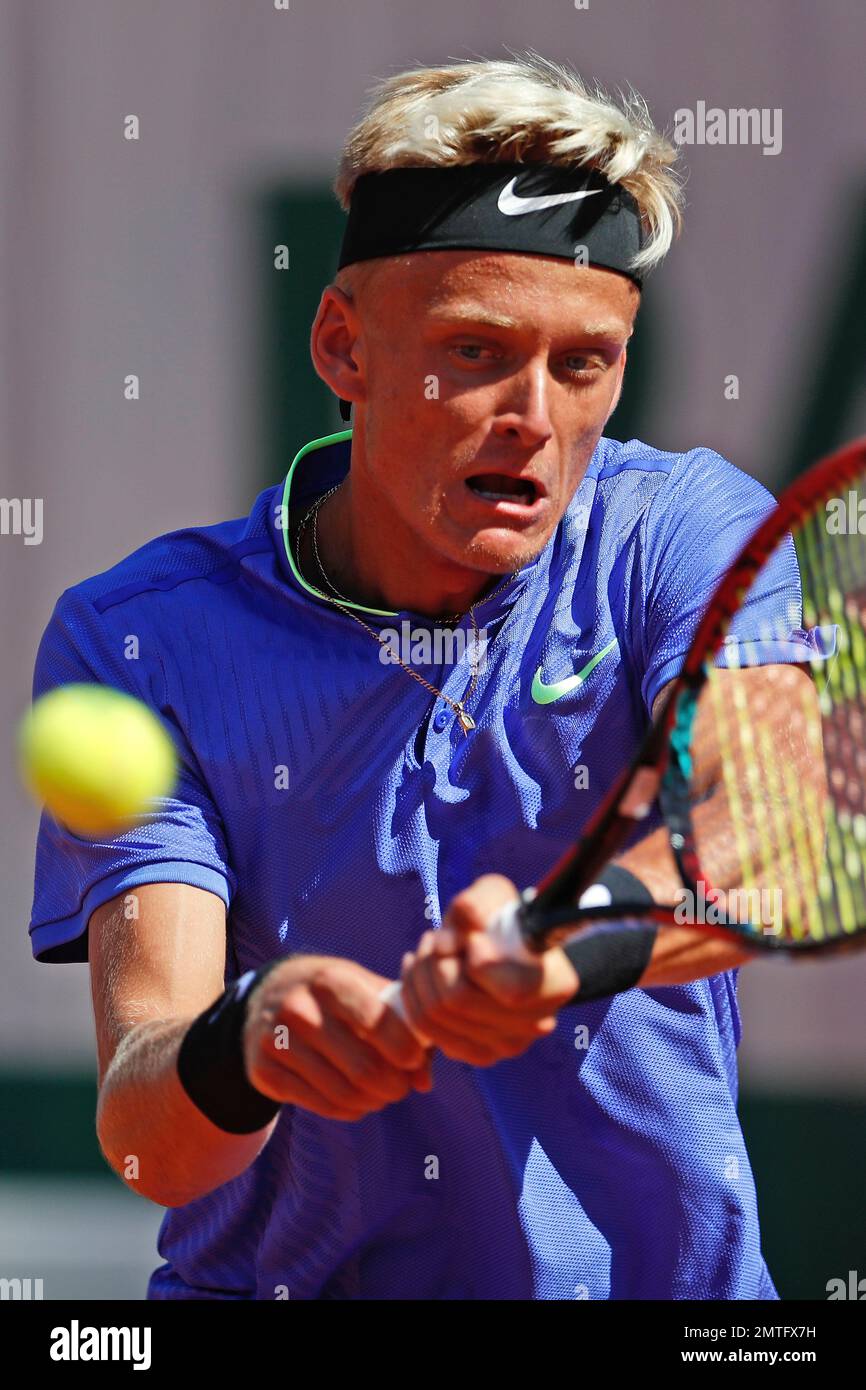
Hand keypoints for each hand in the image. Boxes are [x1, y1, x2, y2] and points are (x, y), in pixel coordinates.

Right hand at [243, 955, 432, 1120]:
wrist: (268, 993)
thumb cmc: (332, 991)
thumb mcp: (364, 988)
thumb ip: (402, 1024)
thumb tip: (426, 1080)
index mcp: (330, 980)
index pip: (379, 1023)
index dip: (406, 1050)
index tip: (415, 1060)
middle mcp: (299, 1008)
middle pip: (364, 1068)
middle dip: (394, 1085)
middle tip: (402, 1086)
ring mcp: (276, 1041)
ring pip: (342, 1092)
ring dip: (373, 1101)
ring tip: (382, 1095)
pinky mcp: (264, 1071)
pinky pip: (319, 1105)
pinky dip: (348, 1110)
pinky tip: (357, 1102)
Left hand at [399, 875, 578, 1065]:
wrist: (500, 947)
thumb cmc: (500, 918)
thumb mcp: (493, 895)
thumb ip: (476, 905)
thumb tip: (455, 938)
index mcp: (557, 985)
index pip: (510, 990)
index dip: (477, 960)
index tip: (472, 938)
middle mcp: (538, 1024)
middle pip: (459, 1000)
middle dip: (436, 960)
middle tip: (438, 937)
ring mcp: (507, 1045)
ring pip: (436, 1013)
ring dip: (421, 973)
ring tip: (429, 947)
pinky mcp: (475, 1054)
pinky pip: (425, 1028)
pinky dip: (414, 993)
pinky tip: (419, 969)